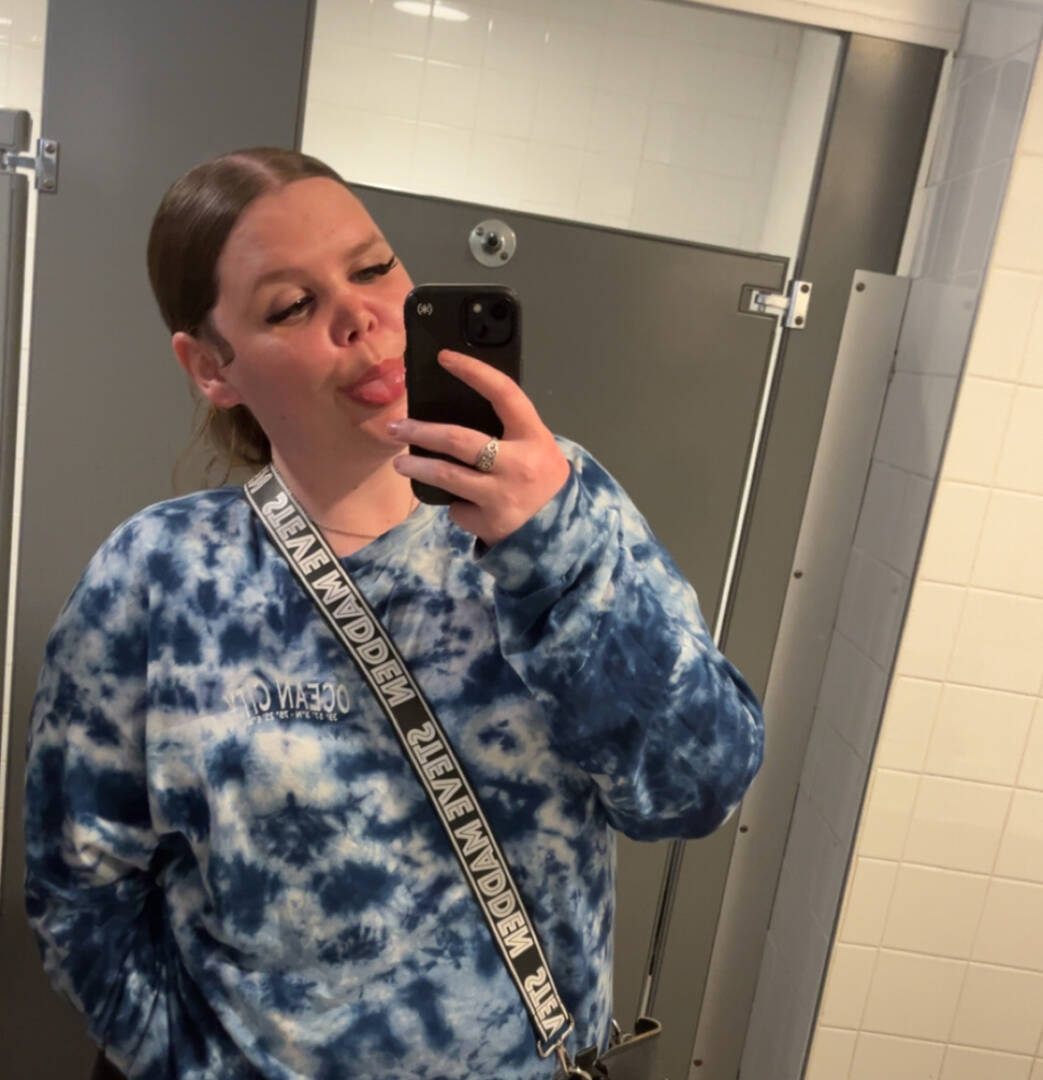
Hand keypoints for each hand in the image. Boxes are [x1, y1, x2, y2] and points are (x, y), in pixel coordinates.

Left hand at [387, 350, 569, 546]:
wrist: (562, 531)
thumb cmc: (542, 480)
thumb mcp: (536, 448)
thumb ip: (508, 432)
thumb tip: (455, 411)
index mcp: (534, 436)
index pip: (504, 393)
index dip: (474, 372)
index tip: (445, 358)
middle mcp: (519, 464)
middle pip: (459, 440)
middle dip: (421, 431)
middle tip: (396, 426)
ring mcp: (503, 495)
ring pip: (447, 475)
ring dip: (417, 467)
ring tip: (400, 463)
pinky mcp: (490, 522)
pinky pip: (458, 507)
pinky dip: (455, 505)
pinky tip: (460, 505)